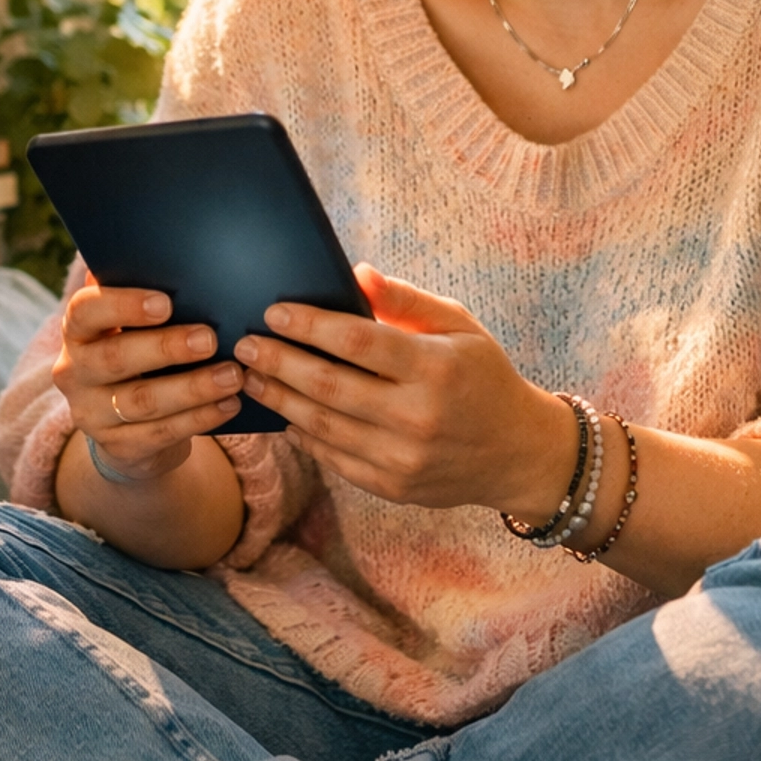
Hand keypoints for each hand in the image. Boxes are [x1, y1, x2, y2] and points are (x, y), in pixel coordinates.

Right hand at [52, 276, 245, 487]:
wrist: (124, 426)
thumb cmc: (137, 354)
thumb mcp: (129, 328)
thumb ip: (143, 298)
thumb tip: (180, 263)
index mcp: (77, 331)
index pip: (86, 312)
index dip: (123, 306)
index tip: (165, 302)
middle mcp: (74, 372)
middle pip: (116, 358)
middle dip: (166, 348)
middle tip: (210, 339)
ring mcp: (92, 414)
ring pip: (143, 401)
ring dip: (193, 387)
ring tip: (233, 375)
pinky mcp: (118, 447)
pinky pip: (162, 432)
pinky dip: (200, 418)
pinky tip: (229, 404)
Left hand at [233, 264, 571, 513]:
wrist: (517, 452)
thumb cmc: (483, 377)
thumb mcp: (459, 326)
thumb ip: (406, 301)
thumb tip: (357, 274)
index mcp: (435, 368)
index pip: (357, 342)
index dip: (309, 325)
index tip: (273, 312)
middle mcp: (417, 416)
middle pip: (328, 386)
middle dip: (278, 362)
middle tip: (243, 345)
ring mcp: (402, 457)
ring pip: (322, 426)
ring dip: (279, 399)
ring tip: (251, 376)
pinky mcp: (392, 486)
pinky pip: (333, 458)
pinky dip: (302, 434)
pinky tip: (284, 413)